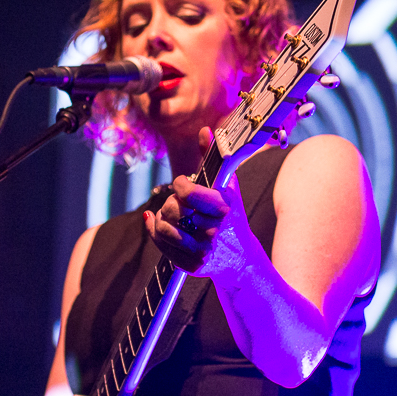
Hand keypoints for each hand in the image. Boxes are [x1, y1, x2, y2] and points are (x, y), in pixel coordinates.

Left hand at [143, 128, 253, 277]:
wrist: (240, 258)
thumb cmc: (231, 215)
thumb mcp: (228, 186)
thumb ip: (213, 158)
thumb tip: (205, 130)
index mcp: (224, 207)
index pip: (186, 193)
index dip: (180, 185)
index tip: (182, 185)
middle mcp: (215, 230)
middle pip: (172, 209)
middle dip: (171, 203)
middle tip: (178, 203)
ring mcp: (204, 250)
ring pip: (163, 228)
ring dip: (161, 218)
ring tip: (169, 215)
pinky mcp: (193, 265)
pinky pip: (161, 245)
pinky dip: (155, 231)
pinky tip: (158, 224)